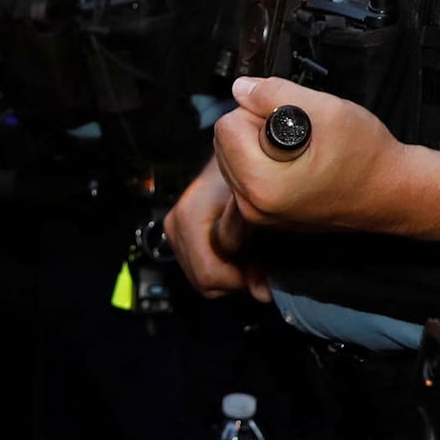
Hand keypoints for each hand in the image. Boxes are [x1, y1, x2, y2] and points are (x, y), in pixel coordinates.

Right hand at [162, 160, 268, 302]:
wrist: (240, 146)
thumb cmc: (255, 169)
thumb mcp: (266, 211)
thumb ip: (266, 254)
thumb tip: (261, 293)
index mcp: (192, 214)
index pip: (208, 275)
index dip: (242, 279)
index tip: (262, 266)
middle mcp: (176, 221)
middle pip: (203, 281)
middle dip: (235, 279)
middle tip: (260, 261)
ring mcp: (174, 226)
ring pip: (200, 276)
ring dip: (229, 273)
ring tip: (252, 252)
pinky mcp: (177, 229)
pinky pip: (197, 264)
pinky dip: (221, 264)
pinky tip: (241, 248)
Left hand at [215, 76, 395, 231]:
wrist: (392, 193)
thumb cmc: (368, 159)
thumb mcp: (326, 110)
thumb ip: (274, 94)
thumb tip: (241, 88)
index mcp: (262, 184)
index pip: (227, 126)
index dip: (259, 111)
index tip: (290, 120)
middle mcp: (254, 206)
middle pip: (225, 143)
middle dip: (255, 129)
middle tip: (298, 135)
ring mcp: (258, 215)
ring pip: (233, 158)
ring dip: (258, 146)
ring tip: (299, 150)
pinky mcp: (265, 216)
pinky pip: (245, 176)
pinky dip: (263, 163)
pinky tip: (294, 164)